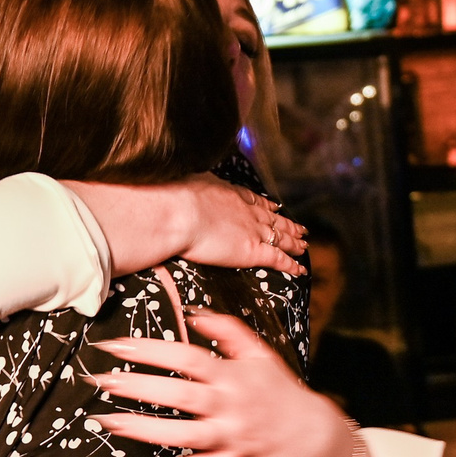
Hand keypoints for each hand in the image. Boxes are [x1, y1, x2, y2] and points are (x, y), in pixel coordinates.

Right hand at [69, 176, 305, 276]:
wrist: (171, 211)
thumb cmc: (165, 200)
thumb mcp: (171, 187)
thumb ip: (169, 195)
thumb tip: (151, 197)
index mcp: (224, 193)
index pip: (249, 199)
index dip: (262, 204)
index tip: (272, 205)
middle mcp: (242, 208)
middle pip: (270, 216)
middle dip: (284, 221)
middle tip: (297, 225)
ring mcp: (250, 228)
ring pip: (280, 235)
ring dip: (293, 240)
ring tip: (304, 243)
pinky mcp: (253, 249)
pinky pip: (278, 258)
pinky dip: (291, 264)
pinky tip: (301, 268)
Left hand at [90, 311, 353, 456]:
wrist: (313, 437)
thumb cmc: (281, 392)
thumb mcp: (260, 354)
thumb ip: (227, 330)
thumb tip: (192, 312)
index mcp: (234, 376)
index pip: (187, 358)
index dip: (151, 350)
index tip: (116, 345)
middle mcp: (230, 406)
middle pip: (179, 395)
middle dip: (137, 387)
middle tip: (100, 380)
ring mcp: (229, 438)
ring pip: (180, 435)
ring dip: (141, 428)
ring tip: (105, 421)